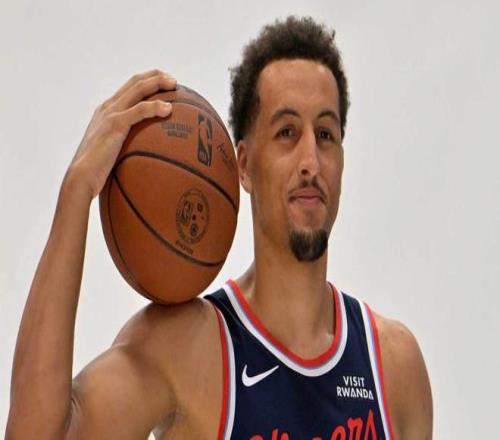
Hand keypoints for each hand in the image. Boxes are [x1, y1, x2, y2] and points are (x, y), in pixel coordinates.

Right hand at [65, 69, 175, 198]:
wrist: (80, 176)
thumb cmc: (96, 172)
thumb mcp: (112, 154)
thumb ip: (125, 148)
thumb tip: (144, 157)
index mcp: (106, 112)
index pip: (129, 88)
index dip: (147, 81)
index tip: (164, 82)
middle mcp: (108, 108)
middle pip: (135, 82)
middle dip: (156, 76)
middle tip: (174, 80)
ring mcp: (111, 114)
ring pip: (138, 89)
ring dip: (158, 82)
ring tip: (175, 85)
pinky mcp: (115, 124)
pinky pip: (140, 110)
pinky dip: (155, 106)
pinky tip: (169, 109)